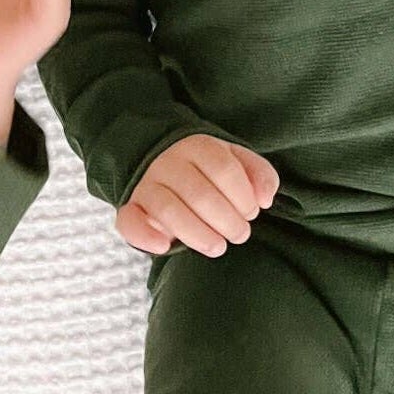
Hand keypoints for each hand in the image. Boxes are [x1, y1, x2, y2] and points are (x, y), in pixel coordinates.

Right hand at [115, 134, 278, 258]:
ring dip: (198, 234)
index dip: (243, 197)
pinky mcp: (131, 207)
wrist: (162, 160)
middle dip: (227, 221)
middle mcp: (168, 162)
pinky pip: (129, 221)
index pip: (223, 168)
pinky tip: (164, 246)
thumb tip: (265, 200)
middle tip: (240, 234)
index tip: (251, 212)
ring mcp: (147, 184)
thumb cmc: (209, 170)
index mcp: (197, 146)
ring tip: (218, 246)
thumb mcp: (237, 161)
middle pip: (199, 194)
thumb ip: (260, 174)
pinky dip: (144, 236)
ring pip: (168, 210)